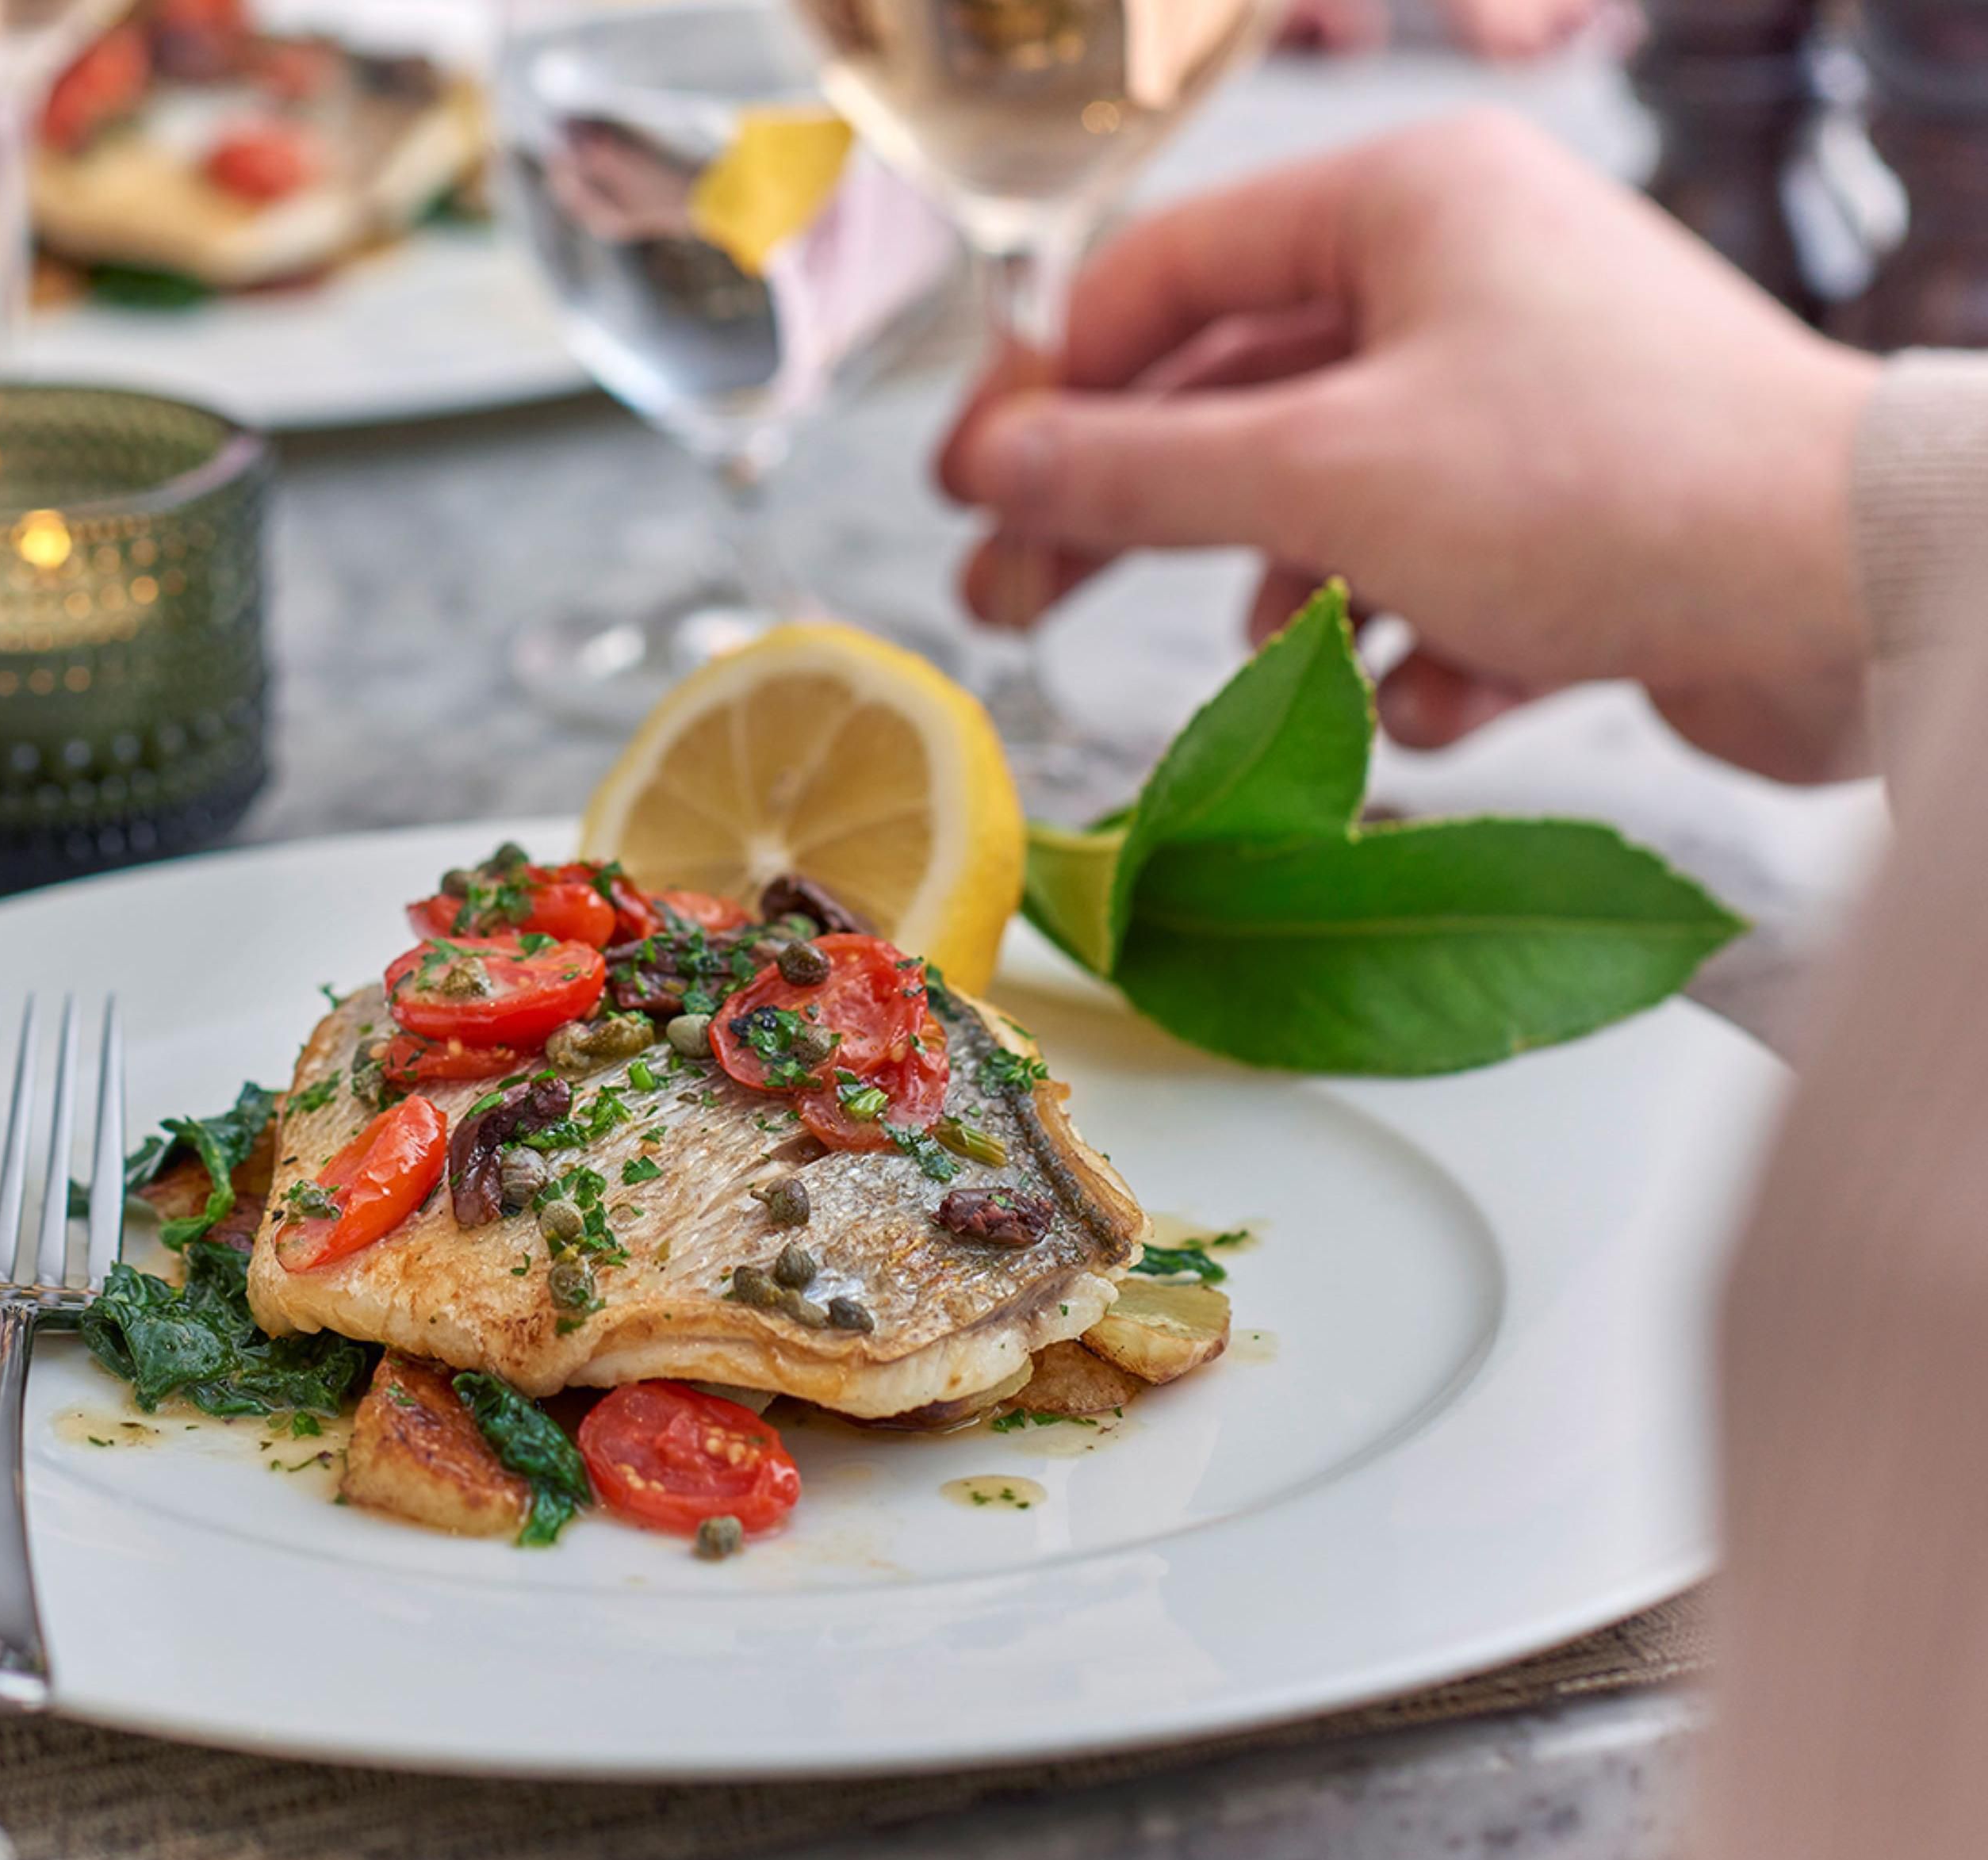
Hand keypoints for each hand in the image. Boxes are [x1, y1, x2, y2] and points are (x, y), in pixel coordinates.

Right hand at [937, 112, 1879, 782]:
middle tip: (1014, 607)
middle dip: (1133, 515)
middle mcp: (1465, 278)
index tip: (964, 494)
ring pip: (1330, 497)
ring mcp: (1525, 395)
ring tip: (1282, 657)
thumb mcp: (1322, 477)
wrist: (1860, 596)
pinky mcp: (1580, 510)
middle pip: (1230, 398)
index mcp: (1402, 206)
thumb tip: (992, 472)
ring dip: (1294, 593)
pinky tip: (1457, 689)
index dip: (1044, 389)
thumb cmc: (1599, 488)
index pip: (1160, 278)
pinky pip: (1437, 573)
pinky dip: (1423, 644)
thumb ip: (1136, 474)